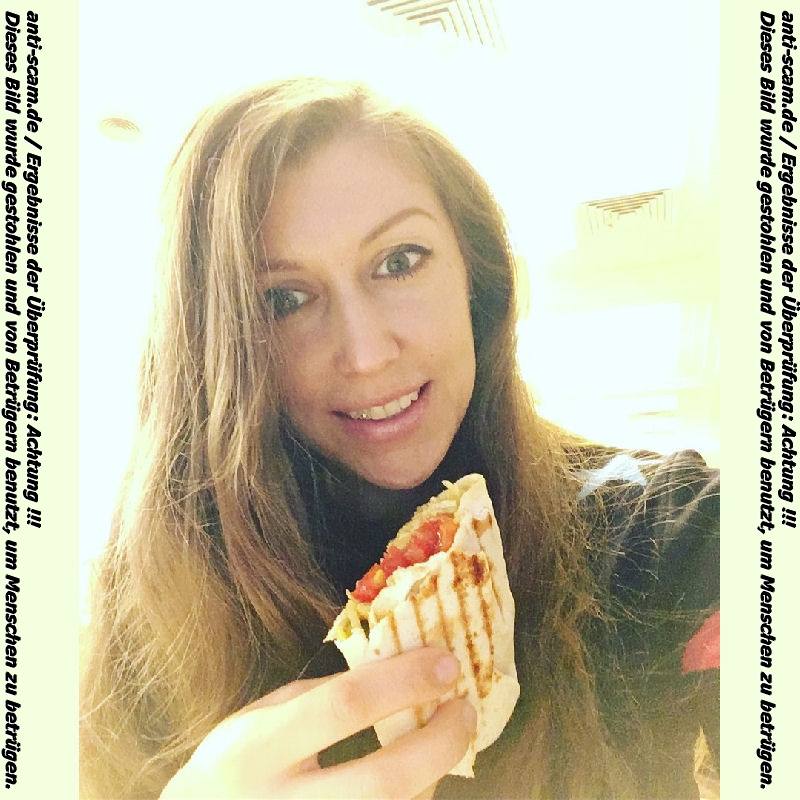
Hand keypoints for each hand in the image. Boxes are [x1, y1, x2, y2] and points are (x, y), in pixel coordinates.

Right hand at [160, 647, 476, 798]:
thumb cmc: (231, 767)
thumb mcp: (257, 719)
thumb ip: (318, 697)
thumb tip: (396, 670)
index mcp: (256, 748)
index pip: (343, 706)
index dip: (404, 682)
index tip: (446, 663)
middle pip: (383, 782)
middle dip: (439, 742)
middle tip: (465, 710)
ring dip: (433, 776)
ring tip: (442, 743)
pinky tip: (419, 777)